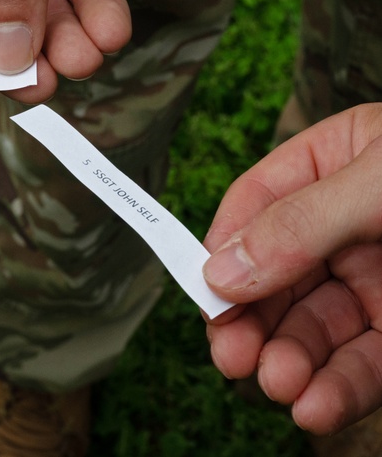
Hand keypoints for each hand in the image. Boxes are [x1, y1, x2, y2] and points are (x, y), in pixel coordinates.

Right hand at [202, 103, 381, 433]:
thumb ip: (301, 224)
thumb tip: (220, 270)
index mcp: (334, 166)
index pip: (255, 207)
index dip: (224, 252)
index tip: (207, 299)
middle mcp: (347, 226)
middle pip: (275, 277)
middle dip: (253, 322)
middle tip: (234, 359)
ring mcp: (381, 280)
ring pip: (315, 328)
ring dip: (291, 362)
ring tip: (279, 387)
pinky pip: (366, 362)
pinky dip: (338, 388)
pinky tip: (316, 405)